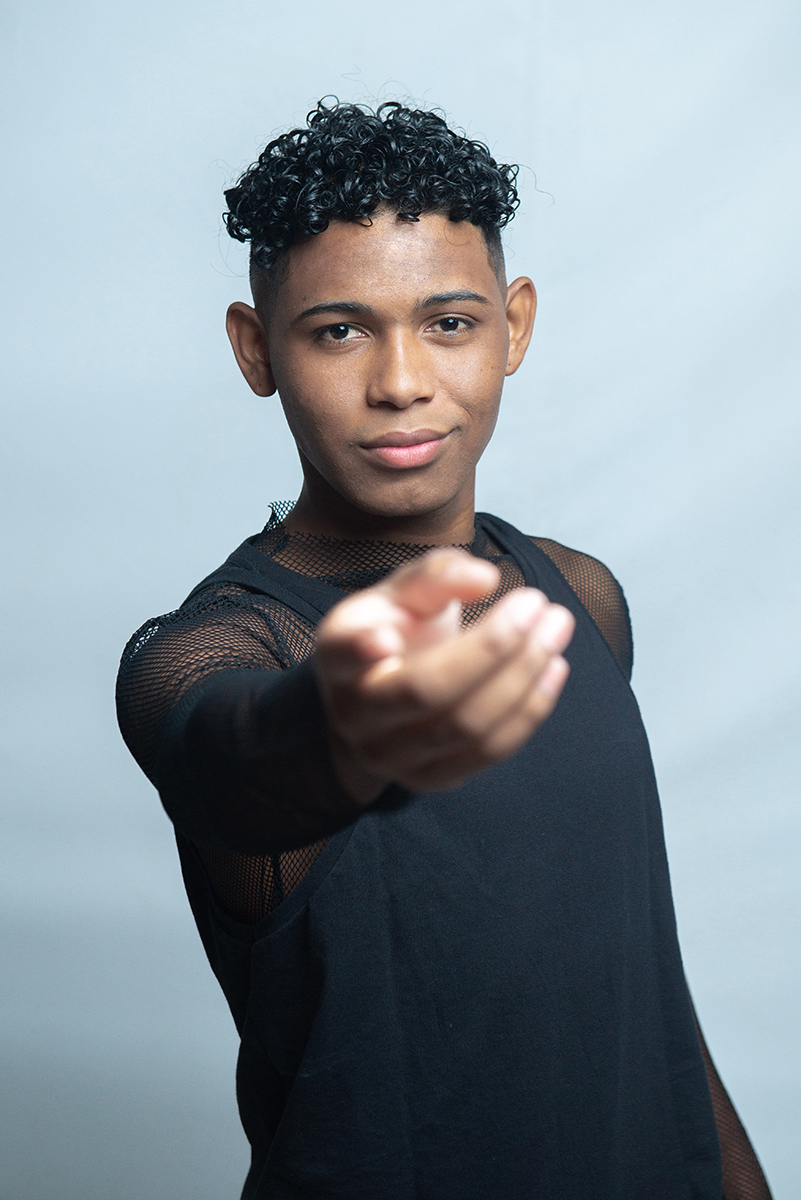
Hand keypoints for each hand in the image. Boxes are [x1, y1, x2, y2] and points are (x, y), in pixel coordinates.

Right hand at [313, 548, 574, 802]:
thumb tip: (485, 578)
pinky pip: (488, 751)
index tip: (388, 634)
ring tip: (557, 627)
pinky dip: (529, 709)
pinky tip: (554, 668)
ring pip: (466, 725)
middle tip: (539, 603)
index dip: (363, 650)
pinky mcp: (429, 779)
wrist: (378, 699)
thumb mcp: (403, 594)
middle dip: (491, 647)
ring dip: (523, 675)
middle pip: (425, 690)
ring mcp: (390, 755)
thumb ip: (438, 575)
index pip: (345, 654)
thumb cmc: (395, 630)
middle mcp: (355, 712)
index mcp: (338, 655)